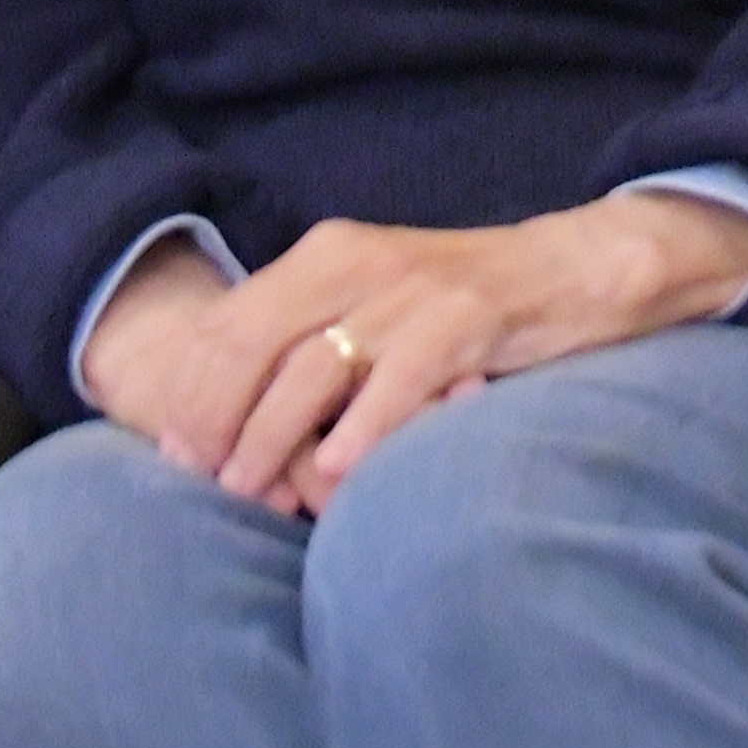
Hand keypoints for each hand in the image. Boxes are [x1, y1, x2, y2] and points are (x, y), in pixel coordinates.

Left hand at [116, 192, 747, 516]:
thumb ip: (315, 339)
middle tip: (199, 480)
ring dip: (271, 435)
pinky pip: (401, 376)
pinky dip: (363, 426)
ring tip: (247, 491)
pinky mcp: (468, 317)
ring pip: (315, 366)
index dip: (192, 390)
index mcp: (327, 255)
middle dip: (216, 417)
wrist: (576, 269)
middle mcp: (359, 263)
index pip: (230, 322)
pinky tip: (337, 471)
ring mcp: (412, 290)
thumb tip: (237, 416)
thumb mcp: (378, 305)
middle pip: (255, 343)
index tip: (171, 452)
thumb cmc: (468, 305)